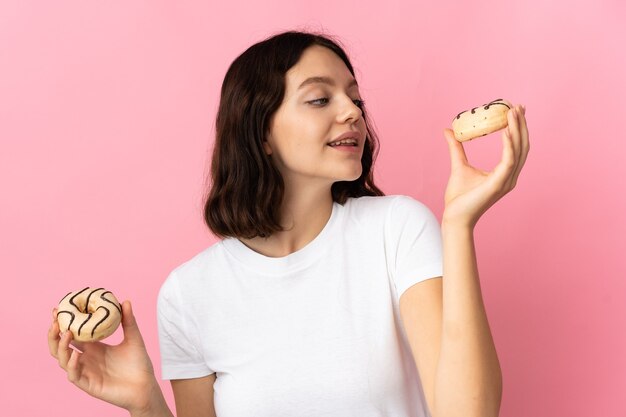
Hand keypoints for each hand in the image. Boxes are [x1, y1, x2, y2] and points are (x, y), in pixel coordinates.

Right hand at [48, 300, 162, 414]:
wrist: (145, 386)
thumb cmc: (139, 364)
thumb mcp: (134, 338)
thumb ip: (128, 321)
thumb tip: (126, 301)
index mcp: (94, 347)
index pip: (72, 335)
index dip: (63, 323)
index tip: (59, 309)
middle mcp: (86, 359)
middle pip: (61, 347)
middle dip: (54, 334)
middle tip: (56, 320)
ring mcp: (85, 372)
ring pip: (63, 360)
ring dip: (61, 346)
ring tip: (67, 333)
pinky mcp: (88, 385)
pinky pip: (74, 375)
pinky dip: (72, 364)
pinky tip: (77, 354)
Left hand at [442, 104, 529, 228]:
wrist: (454, 216)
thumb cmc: (458, 197)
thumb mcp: (458, 165)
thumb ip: (456, 147)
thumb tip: (448, 130)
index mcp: (504, 172)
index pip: (516, 146)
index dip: (518, 128)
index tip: (514, 110)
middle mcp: (509, 176)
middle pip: (522, 146)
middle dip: (521, 125)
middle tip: (518, 106)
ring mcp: (506, 181)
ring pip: (518, 151)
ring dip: (517, 130)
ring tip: (512, 112)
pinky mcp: (498, 184)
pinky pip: (508, 161)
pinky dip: (509, 145)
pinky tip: (505, 131)